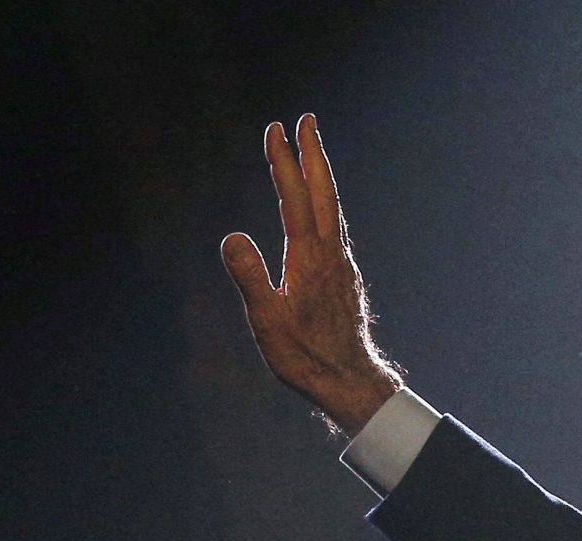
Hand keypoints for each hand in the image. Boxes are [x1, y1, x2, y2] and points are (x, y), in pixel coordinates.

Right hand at [222, 115, 402, 432]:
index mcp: (310, 259)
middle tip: (305, 118)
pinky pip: (335, 227)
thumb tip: (232, 237)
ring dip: (321, 175)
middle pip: (324, 193)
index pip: (296, 198)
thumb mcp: (268, 322)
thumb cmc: (305, 356)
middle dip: (312, 153)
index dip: (284, 162)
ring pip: (333, 208)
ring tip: (311, 150)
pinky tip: (321, 206)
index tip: (275, 128)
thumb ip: (251, 278)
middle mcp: (332, 254)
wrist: (350, 381)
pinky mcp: (344, 277)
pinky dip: (326, 203)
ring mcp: (342, 265)